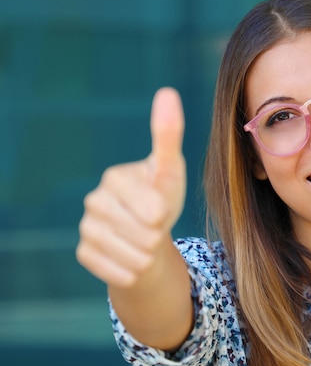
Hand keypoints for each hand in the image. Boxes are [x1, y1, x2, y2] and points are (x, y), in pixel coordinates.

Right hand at [77, 88, 186, 287]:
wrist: (149, 235)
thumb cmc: (161, 198)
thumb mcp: (170, 170)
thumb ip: (168, 134)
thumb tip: (167, 91)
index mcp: (114, 177)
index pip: (152, 210)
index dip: (164, 214)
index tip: (160, 207)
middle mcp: (93, 201)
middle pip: (144, 235)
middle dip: (157, 235)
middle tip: (152, 225)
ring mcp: (86, 229)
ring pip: (134, 256)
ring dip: (148, 254)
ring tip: (146, 241)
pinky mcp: (84, 253)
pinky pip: (119, 273)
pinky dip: (134, 270)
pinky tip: (132, 257)